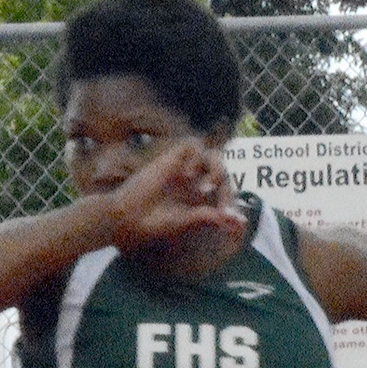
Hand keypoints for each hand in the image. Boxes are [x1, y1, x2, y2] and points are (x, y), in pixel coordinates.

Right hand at [104, 142, 248, 257]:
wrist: (128, 216)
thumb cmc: (154, 223)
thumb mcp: (187, 221)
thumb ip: (210, 216)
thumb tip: (238, 222)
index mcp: (202, 199)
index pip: (226, 191)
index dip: (233, 202)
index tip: (232, 219)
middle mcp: (196, 181)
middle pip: (223, 172)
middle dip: (226, 188)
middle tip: (221, 206)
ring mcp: (185, 168)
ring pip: (213, 155)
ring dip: (216, 169)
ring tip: (204, 188)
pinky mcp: (171, 158)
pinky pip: (193, 145)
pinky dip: (196, 156)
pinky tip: (186, 174)